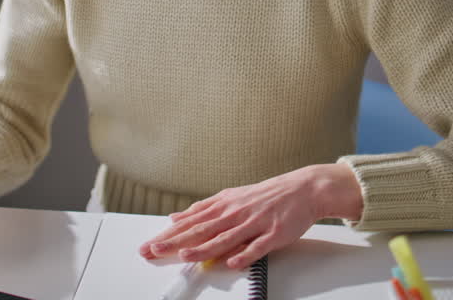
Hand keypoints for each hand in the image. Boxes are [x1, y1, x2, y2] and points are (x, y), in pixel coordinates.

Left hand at [138, 163, 363, 269]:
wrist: (302, 189)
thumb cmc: (265, 196)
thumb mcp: (230, 197)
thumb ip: (203, 209)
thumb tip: (176, 217)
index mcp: (223, 204)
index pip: (190, 222)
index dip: (169, 234)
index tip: (150, 244)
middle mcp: (235, 213)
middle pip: (201, 229)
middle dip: (176, 241)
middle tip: (155, 250)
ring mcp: (254, 223)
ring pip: (225, 238)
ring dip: (204, 248)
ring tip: (185, 256)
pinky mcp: (274, 233)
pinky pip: (257, 246)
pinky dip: (244, 255)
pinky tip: (232, 263)